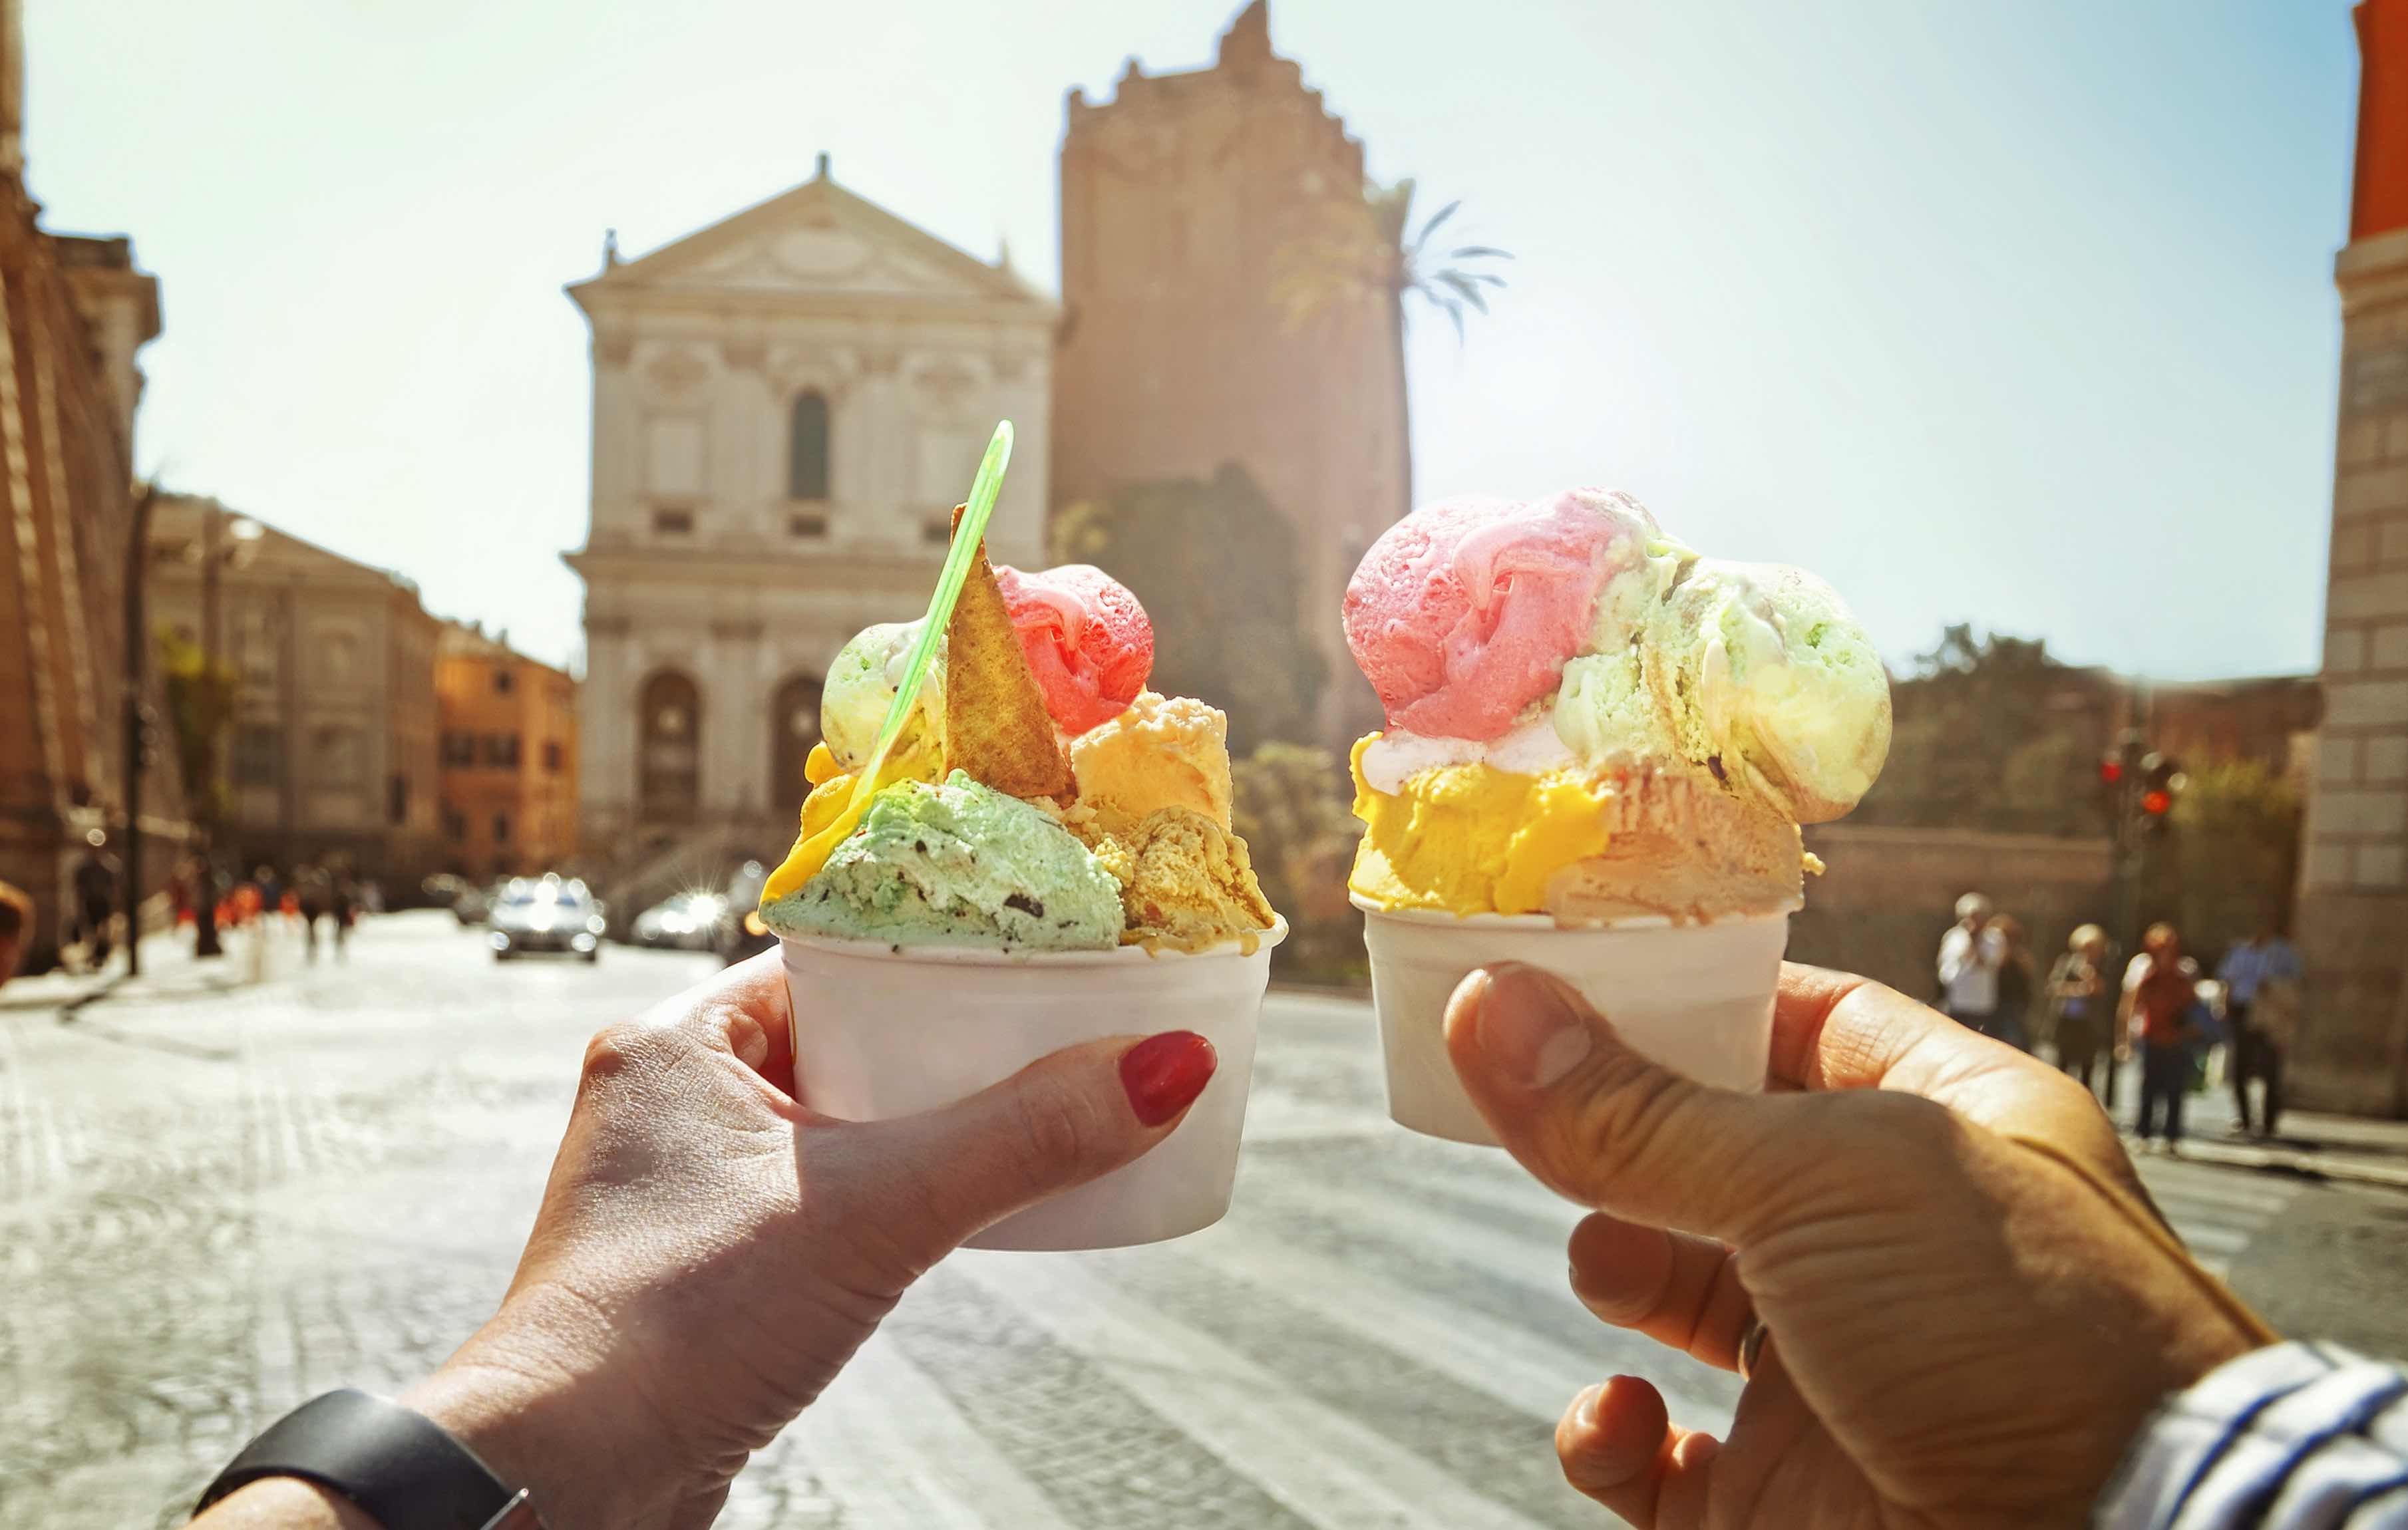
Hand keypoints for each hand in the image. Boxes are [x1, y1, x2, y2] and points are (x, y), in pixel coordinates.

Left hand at [199, 951, 1216, 1529]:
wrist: (572, 1479)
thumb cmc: (679, 1324)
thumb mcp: (880, 1209)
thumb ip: (1025, 1136)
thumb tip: (1167, 1066)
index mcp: (675, 1041)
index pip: (832, 959)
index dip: (936, 954)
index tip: (1030, 953)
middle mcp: (667, 1101)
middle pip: (845, 1039)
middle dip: (946, 1048)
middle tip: (1050, 1038)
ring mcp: (678, 1189)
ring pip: (835, 1126)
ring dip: (920, 1127)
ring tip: (1020, 1121)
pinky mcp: (701, 1267)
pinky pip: (819, 1199)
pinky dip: (887, 1199)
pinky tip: (947, 1215)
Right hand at [1445, 961, 2268, 1528]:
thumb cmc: (2025, 1340)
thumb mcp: (1823, 1181)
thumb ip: (1644, 1111)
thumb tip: (1488, 1007)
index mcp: (1945, 1129)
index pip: (1800, 1022)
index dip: (1689, 996)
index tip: (1567, 976)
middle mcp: (1891, 1245)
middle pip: (1714, 1155)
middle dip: (1621, 1137)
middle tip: (1538, 1113)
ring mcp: (1835, 1375)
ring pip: (1675, 1291)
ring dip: (1613, 1265)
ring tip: (1608, 1265)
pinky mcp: (1784, 1499)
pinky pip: (1657, 1459)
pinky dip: (1613, 1436)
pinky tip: (1622, 1420)